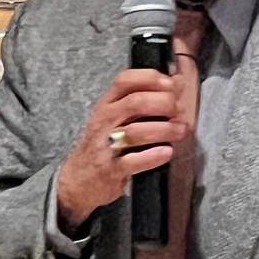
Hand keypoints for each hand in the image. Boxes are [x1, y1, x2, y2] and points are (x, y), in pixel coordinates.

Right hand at [57, 69, 185, 231]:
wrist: (78, 180)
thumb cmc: (102, 146)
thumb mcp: (113, 118)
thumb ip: (138, 102)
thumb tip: (173, 86)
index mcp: (106, 105)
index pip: (125, 80)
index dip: (151, 78)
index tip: (171, 84)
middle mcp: (104, 121)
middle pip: (135, 102)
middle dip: (163, 103)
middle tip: (178, 110)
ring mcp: (106, 146)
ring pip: (135, 131)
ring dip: (164, 129)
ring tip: (180, 130)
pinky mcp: (111, 170)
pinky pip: (132, 161)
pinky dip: (153, 156)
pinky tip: (167, 152)